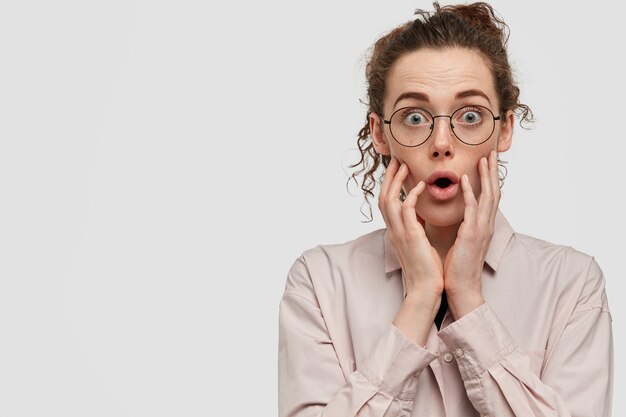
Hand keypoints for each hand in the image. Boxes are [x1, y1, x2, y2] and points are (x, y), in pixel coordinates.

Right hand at [379, 156, 443, 301]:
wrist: (426, 289)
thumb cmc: (426, 269)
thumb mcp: (419, 244)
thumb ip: (417, 228)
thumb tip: (422, 215)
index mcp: (395, 232)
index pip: (387, 203)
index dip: (390, 185)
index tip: (397, 170)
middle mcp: (393, 230)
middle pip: (383, 197)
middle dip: (389, 177)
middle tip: (396, 160)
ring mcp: (399, 233)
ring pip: (389, 200)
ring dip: (396, 181)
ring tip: (404, 165)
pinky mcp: (410, 235)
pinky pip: (406, 208)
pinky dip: (411, 194)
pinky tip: (420, 184)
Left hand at [443, 150, 499, 318]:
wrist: (462, 288)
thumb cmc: (459, 267)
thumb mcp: (463, 242)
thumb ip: (465, 227)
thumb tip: (460, 216)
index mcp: (484, 226)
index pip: (490, 198)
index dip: (490, 179)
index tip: (488, 162)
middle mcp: (486, 225)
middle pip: (494, 192)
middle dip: (493, 171)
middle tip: (492, 152)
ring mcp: (481, 229)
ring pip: (488, 196)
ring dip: (486, 176)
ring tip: (484, 157)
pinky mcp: (471, 234)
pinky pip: (471, 208)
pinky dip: (470, 192)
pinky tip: (466, 178)